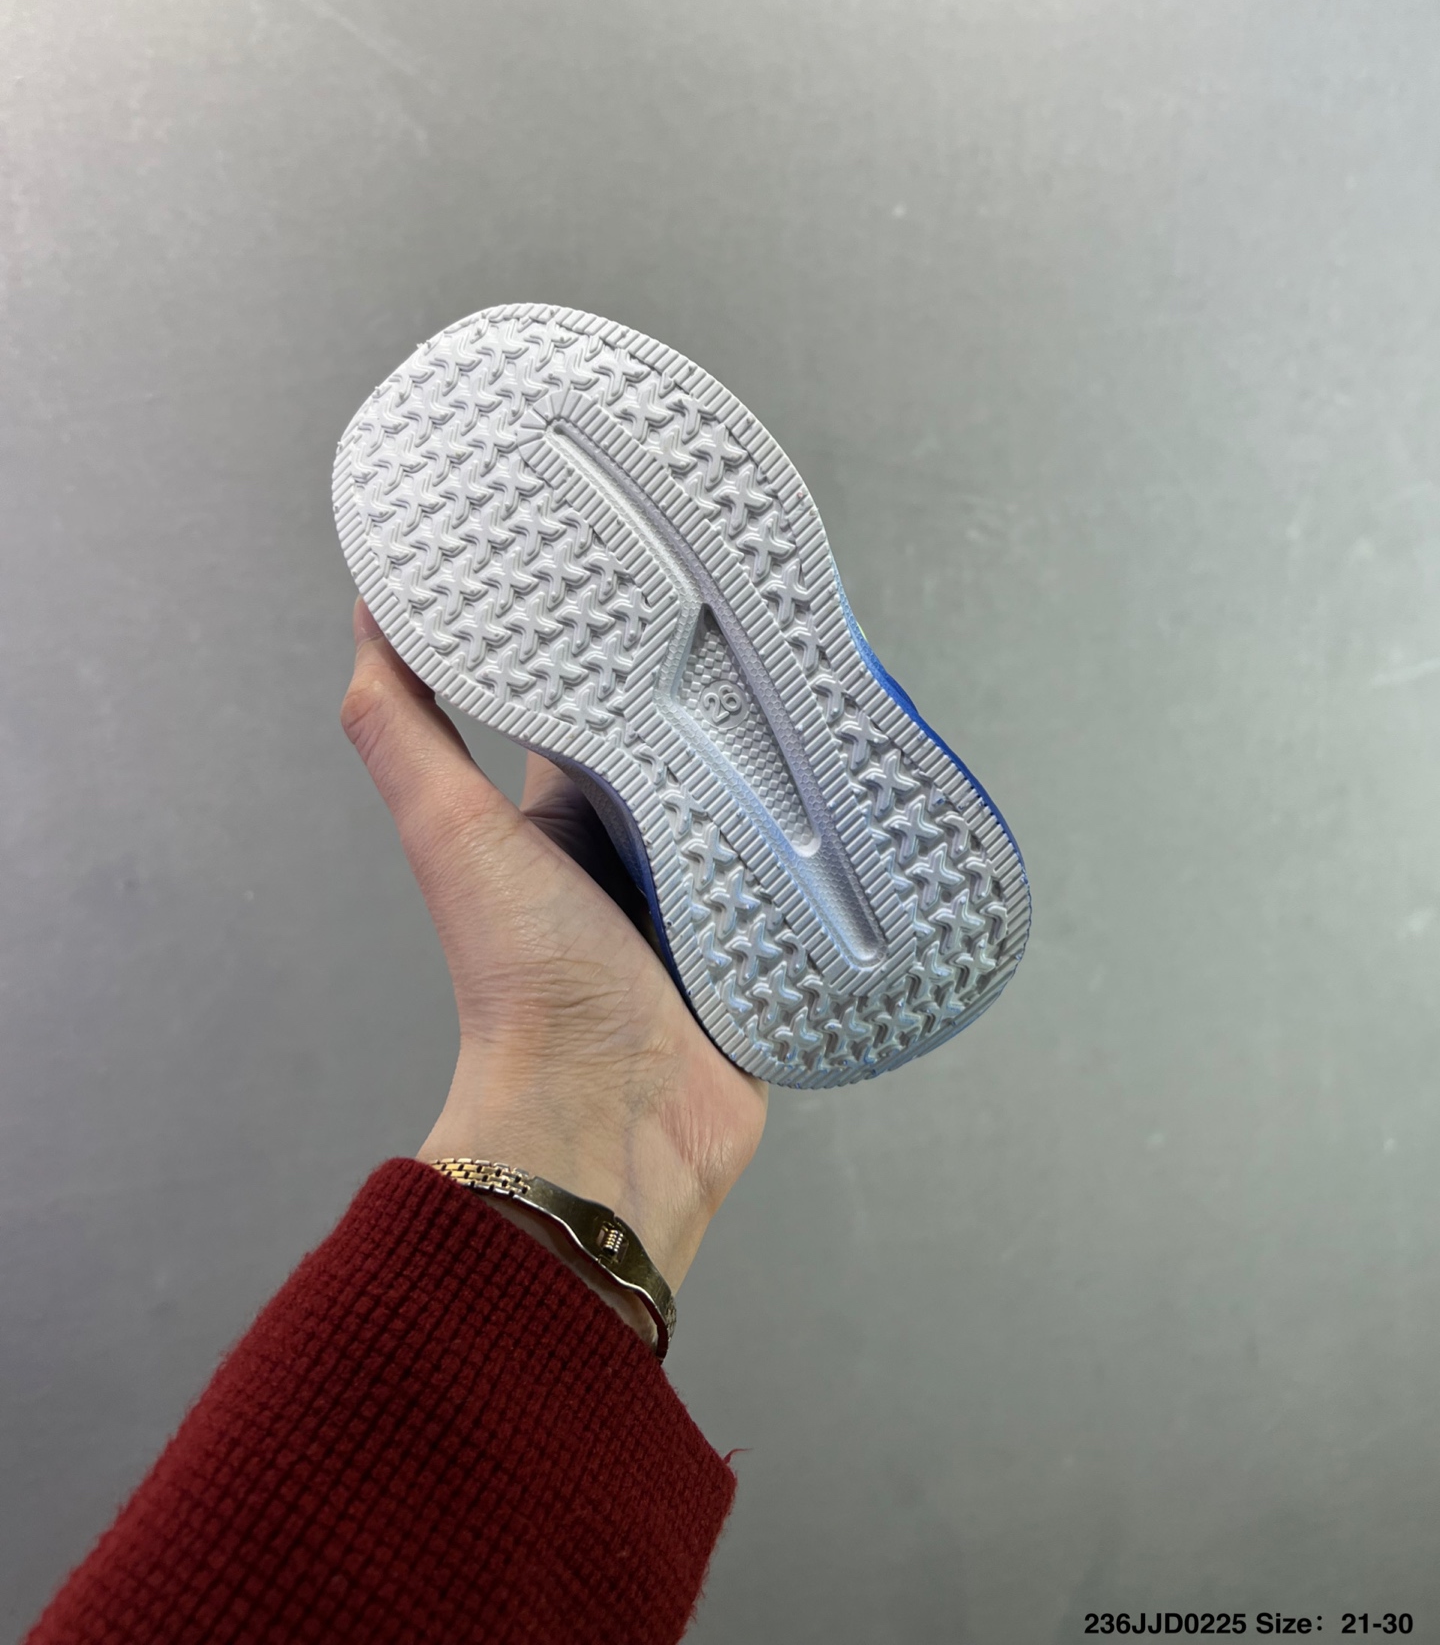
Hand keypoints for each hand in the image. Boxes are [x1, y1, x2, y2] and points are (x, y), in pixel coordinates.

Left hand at [340, 599, 766, 1319]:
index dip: (620, 635)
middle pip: (696, 742)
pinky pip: (812, 869)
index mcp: (565, 813)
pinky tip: (867, 780)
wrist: (609, 1122)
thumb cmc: (521, 984)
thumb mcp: (453, 832)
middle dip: (729, 689)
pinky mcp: (768, 936)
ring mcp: (711, 891)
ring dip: (791, 756)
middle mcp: (639, 845)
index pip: (600, 699)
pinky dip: (834, 835)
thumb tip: (370, 613)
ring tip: (834, 679)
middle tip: (772, 606)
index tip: (654, 553)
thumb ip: (401, 727)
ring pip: (762, 797)